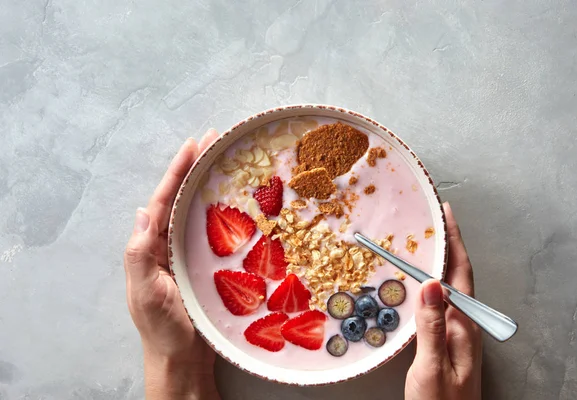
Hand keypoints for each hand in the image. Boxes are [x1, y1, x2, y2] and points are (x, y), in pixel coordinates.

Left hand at [124, 131, 220, 399]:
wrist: (182, 358)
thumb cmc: (163, 329)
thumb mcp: (145, 293)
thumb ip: (139, 254)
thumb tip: (142, 210)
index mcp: (150, 245)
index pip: (163, 199)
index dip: (177, 170)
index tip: (193, 144)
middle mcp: (167, 243)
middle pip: (180, 196)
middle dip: (195, 166)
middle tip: (215, 139)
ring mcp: (186, 252)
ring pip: (197, 209)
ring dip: (209, 183)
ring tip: (224, 159)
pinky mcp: (204, 264)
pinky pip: (213, 230)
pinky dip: (222, 210)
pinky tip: (236, 201)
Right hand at [405, 202, 482, 399]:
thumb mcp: (433, 367)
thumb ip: (432, 326)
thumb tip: (431, 283)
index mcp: (464, 326)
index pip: (461, 274)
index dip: (455, 241)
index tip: (447, 214)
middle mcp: (463, 325)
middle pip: (456, 275)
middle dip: (446, 244)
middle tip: (431, 219)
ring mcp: (455, 333)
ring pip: (447, 287)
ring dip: (437, 261)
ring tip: (423, 241)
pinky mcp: (444, 341)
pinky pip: (438, 303)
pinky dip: (428, 283)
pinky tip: (417, 281)